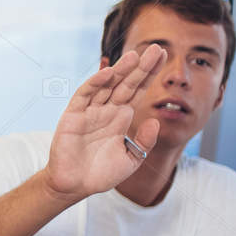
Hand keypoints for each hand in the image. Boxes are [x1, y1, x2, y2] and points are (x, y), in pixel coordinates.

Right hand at [44, 44, 165, 200]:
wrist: (74, 186)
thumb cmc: (101, 174)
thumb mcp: (131, 160)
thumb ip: (144, 142)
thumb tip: (154, 122)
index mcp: (120, 118)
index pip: (138, 90)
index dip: (149, 74)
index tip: (163, 57)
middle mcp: (106, 110)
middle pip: (126, 83)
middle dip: (141, 67)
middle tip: (156, 49)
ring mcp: (89, 111)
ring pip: (107, 85)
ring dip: (121, 70)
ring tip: (136, 55)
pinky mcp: (73, 116)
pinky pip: (84, 95)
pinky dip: (95, 83)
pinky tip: (108, 73)